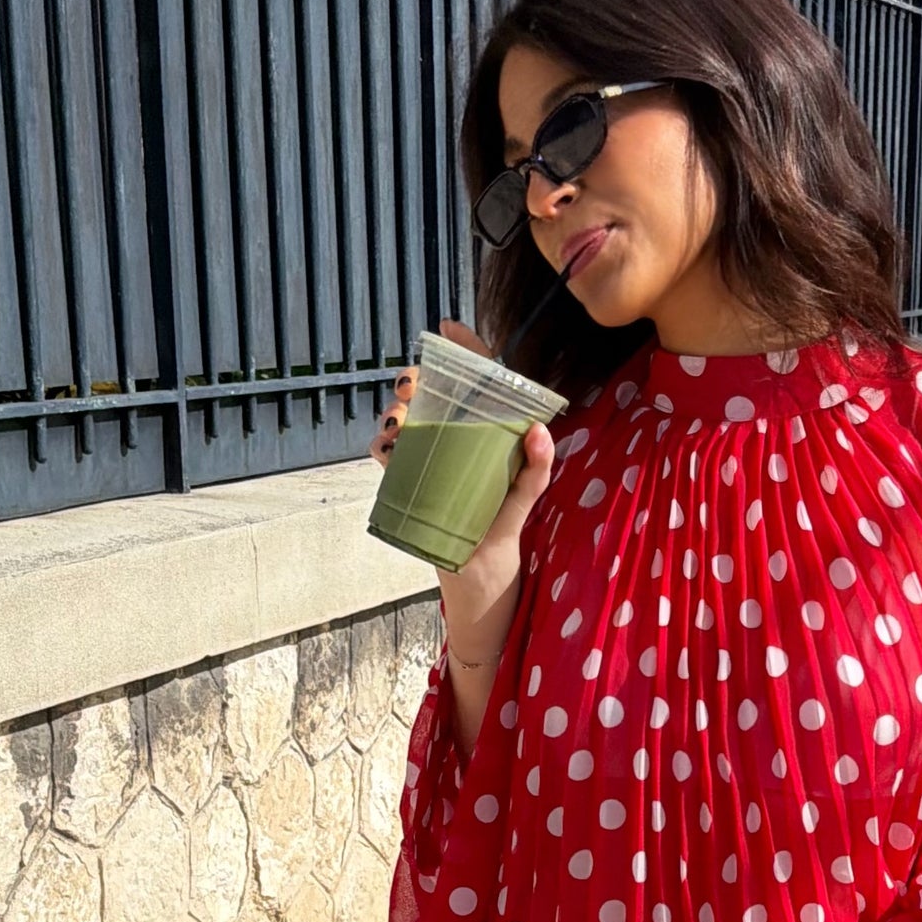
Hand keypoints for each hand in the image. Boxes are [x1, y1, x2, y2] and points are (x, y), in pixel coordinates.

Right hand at [376, 322, 554, 658]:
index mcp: (487, 444)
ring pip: (406, 425)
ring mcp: (431, 470)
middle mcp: (456, 450)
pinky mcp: (412, 493)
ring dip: (396, 410)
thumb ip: (533, 474)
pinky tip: (386, 446)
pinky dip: (383, 448)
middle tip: (411, 381)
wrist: (479, 594)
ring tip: (397, 414)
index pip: (478, 387)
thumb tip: (539, 433)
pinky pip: (391, 463)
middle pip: (433, 400)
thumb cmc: (502, 546)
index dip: (464, 352)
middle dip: (417, 380)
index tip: (447, 327)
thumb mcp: (522, 506)